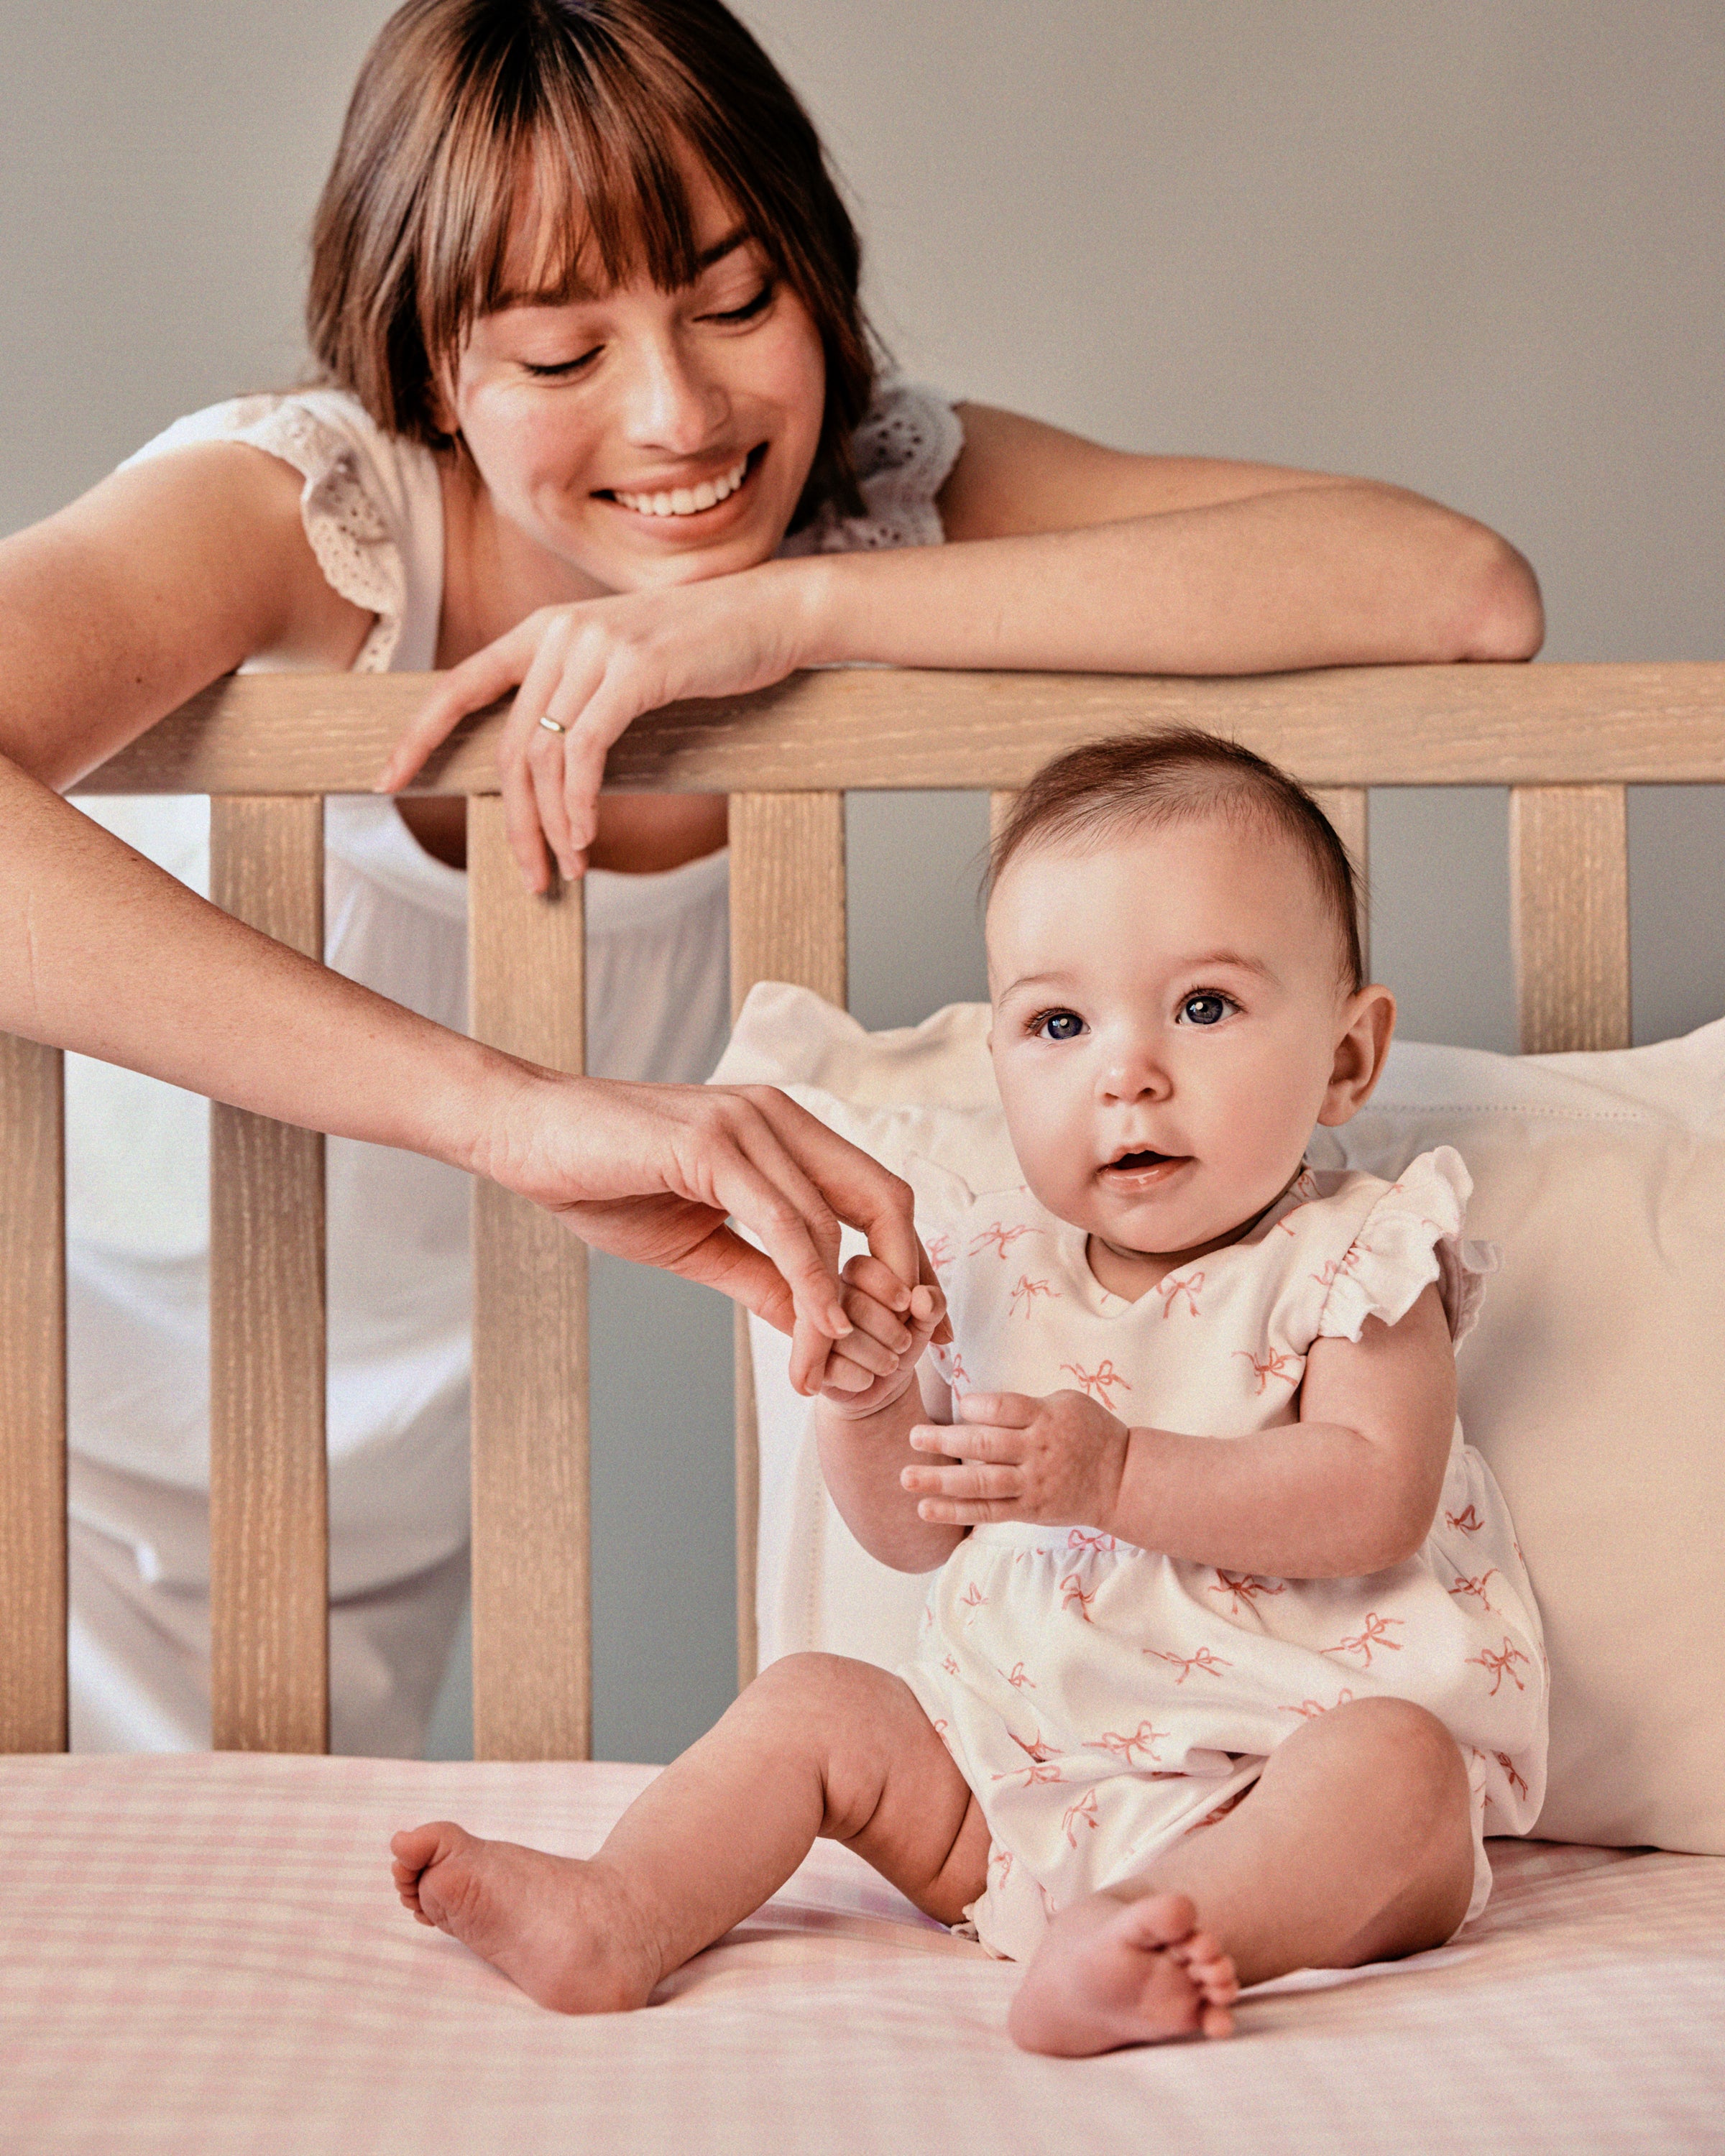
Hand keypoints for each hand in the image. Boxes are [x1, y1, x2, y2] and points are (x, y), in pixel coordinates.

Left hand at [374, 564, 814, 889]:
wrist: (775, 612)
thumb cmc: (707, 648)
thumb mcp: (626, 665)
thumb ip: (579, 694)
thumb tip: (547, 765)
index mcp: (546, 630)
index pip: (459, 684)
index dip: (417, 735)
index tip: (386, 780)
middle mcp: (560, 632)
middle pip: (509, 746)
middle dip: (515, 822)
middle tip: (530, 876)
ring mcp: (596, 647)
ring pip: (544, 757)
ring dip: (553, 826)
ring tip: (568, 868)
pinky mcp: (634, 670)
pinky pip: (585, 754)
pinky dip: (580, 805)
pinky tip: (588, 836)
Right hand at [473, 1068, 931, 1394]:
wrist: (526, 1137)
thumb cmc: (605, 1180)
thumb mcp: (700, 1242)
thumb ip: (765, 1276)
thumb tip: (820, 1326)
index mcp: (784, 1131)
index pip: (878, 1193)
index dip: (910, 1259)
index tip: (925, 1325)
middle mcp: (778, 1117)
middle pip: (884, 1198)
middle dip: (905, 1278)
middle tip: (908, 1349)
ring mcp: (747, 1123)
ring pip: (830, 1223)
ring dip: (839, 1306)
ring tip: (830, 1365)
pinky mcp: (711, 1143)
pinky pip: (783, 1223)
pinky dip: (810, 1279)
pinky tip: (819, 1324)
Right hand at [816, 1255, 947, 1417]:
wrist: (882, 1385)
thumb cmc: (900, 1343)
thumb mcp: (924, 1322)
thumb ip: (932, 1304)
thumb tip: (923, 1297)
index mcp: (853, 1276)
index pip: (862, 1269)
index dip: (889, 1290)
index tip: (906, 1307)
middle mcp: (827, 1299)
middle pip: (855, 1306)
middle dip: (891, 1331)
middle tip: (903, 1344)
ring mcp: (813, 1330)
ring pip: (844, 1339)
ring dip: (879, 1359)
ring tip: (889, 1364)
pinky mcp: (807, 1364)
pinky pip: (834, 1369)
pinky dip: (861, 1379)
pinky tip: (867, 1379)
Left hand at [902, 1388, 1129, 1528]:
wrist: (1121, 1479)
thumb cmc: (1092, 1433)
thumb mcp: (1067, 1403)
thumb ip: (1027, 1404)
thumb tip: (979, 1404)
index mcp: (1045, 1418)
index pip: (1002, 1409)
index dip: (974, 1406)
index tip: (959, 1406)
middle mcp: (1036, 1451)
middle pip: (983, 1445)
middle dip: (943, 1441)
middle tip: (912, 1436)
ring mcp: (1031, 1484)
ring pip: (980, 1483)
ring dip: (939, 1481)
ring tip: (907, 1477)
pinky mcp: (1029, 1510)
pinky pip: (987, 1511)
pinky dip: (955, 1512)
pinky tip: (926, 1509)